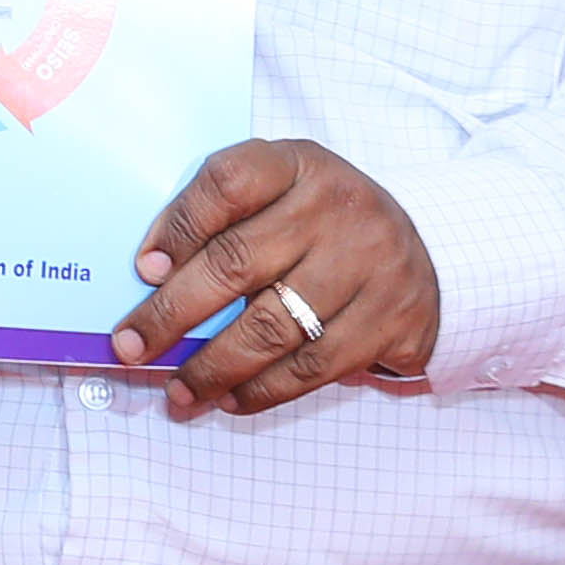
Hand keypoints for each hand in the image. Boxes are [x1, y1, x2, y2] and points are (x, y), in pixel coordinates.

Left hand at [114, 139, 439, 418]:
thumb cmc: (325, 223)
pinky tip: (231, 399)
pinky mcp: (390, 320)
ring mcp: (368, 265)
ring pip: (273, 326)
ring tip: (179, 392)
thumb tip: (152, 274)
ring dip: (214, 368)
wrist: (431, 251)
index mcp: (297, 165)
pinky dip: (264, 389)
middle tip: (132, 346)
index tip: (142, 271)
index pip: (227, 183)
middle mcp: (335, 209)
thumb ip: (224, 217)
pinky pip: (313, 365)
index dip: (179, 227)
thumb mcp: (283, 192)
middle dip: (173, 313)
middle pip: (237, 262)